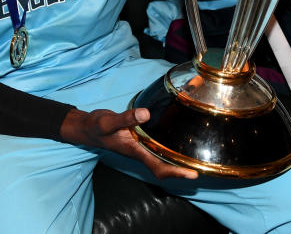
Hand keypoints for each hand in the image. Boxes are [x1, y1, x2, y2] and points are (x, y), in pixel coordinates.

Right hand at [60, 108, 197, 179]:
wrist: (88, 128)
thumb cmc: (97, 126)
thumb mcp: (108, 121)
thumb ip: (126, 118)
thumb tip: (145, 114)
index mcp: (135, 151)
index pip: (158, 167)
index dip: (176, 173)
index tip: (193, 175)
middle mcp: (140, 152)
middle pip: (164, 167)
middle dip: (182, 170)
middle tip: (203, 167)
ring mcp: (140, 147)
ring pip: (161, 158)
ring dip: (176, 161)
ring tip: (195, 158)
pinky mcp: (139, 140)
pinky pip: (157, 149)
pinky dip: (168, 149)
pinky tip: (176, 142)